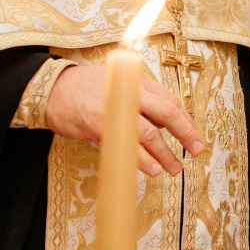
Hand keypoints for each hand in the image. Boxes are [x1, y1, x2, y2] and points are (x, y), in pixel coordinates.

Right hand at [44, 63, 203, 176]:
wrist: (53, 91)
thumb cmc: (88, 88)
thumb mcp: (121, 83)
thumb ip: (143, 99)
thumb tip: (167, 123)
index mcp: (137, 81)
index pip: (169, 100)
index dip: (185, 121)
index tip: (195, 137)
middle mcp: (128, 93)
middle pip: (166, 113)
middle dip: (184, 133)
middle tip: (197, 149)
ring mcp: (114, 110)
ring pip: (148, 133)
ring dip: (164, 153)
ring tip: (174, 167)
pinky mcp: (99, 127)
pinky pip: (126, 146)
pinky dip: (141, 160)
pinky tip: (151, 169)